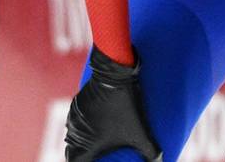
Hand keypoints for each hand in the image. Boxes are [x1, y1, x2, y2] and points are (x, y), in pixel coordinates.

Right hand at [65, 46, 162, 161]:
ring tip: (99, 144)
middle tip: (99, 158)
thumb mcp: (141, 132)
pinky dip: (86, 126)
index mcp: (84, 143)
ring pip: (73, 135)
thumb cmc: (126, 105)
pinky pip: (77, 120)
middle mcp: (74, 130)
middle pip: (73, 151)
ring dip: (84, 141)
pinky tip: (99, 125)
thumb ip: (151, 152)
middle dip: (85, 157)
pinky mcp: (78, 103)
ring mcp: (74, 115)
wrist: (114, 71)